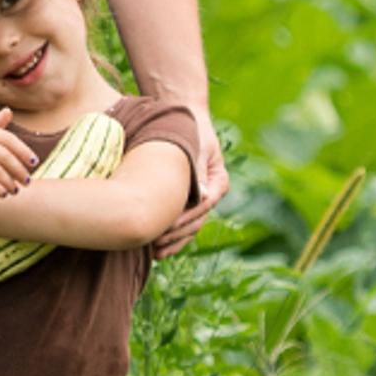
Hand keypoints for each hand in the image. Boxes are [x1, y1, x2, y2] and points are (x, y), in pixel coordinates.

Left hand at [155, 108, 230, 256]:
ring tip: (156, 253)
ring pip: (190, 228)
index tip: (169, 224)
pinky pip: (182, 226)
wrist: (183, 122)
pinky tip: (158, 251)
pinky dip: (172, 239)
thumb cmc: (190, 131)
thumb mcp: (197, 145)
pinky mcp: (186, 205)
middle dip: (178, 233)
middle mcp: (211, 195)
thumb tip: (202, 195)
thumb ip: (199, 167)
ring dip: (174, 241)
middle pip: (198, 219)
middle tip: (158, 243)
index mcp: (218, 181)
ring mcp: (199, 202)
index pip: (206, 202)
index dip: (188, 215)